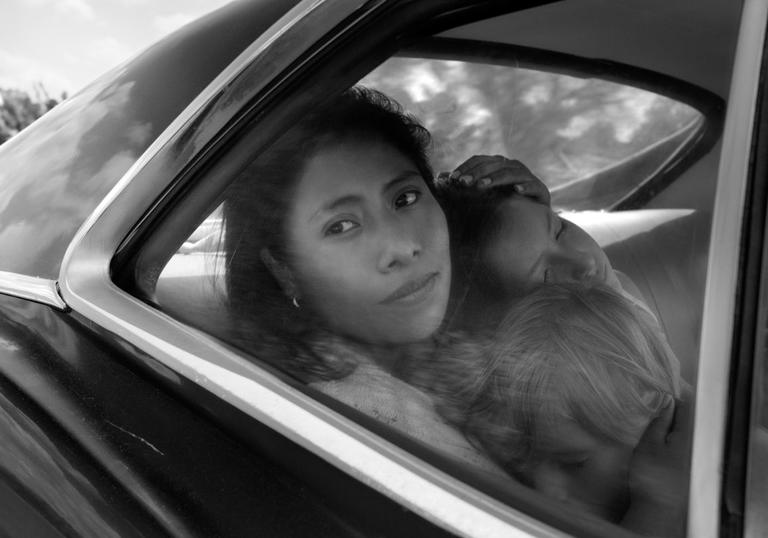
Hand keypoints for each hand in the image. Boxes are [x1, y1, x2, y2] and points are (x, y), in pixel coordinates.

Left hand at [436, 155, 550, 204]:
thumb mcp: (479, 194)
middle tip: (463, 183)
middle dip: (477, 172)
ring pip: (511, 172)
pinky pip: (534, 185)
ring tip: (481, 186)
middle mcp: (513, 166)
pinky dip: (526, 186)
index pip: (480, 160)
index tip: (452, 179)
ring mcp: (528, 177)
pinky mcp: (541, 191)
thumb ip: (463, 184)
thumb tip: (439, 177)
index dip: (465, 167)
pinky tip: (516, 191)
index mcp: (498, 165)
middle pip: (494, 164)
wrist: (531, 218)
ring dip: (495, 178)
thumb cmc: (501, 203)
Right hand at [622, 392, 691, 536]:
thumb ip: (660, 420)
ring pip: (681, 427)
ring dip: (667, 418)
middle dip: (670, 404)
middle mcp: (694, 442)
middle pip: (687, 415)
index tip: (658, 383)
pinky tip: (653, 433)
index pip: (687, 403)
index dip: (674, 390)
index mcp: (688, 433)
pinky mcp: (684, 463)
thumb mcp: (650, 442)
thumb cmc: (651, 474)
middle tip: (650, 396)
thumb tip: (666, 400)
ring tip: (649, 413)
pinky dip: (667, 431)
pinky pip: (679, 439)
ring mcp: (690, 453)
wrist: (656, 507)